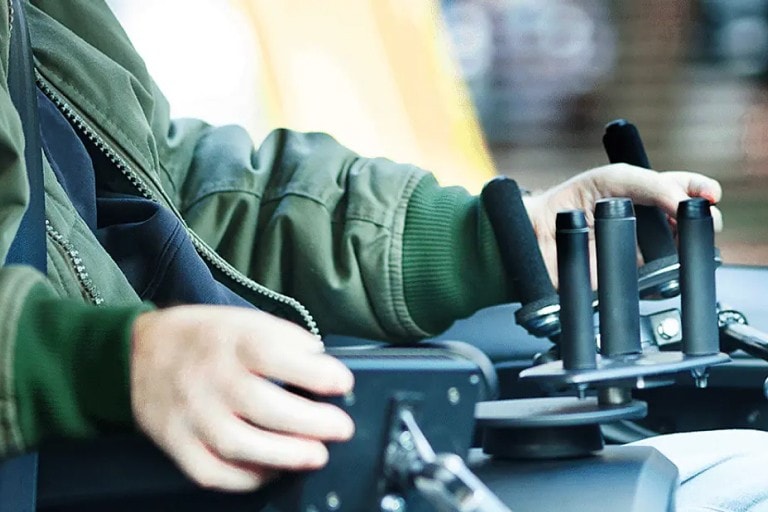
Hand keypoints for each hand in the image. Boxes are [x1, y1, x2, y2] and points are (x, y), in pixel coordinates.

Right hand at [130, 306, 354, 491]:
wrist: (135, 353)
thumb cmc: (203, 337)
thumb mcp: (244, 319)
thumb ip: (284, 337)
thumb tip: (321, 360)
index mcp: (231, 342)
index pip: (276, 356)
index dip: (317, 373)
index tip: (343, 383)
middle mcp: (211, 379)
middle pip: (266, 407)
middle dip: (313, 423)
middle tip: (341, 428)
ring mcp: (191, 415)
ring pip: (241, 446)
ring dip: (287, 455)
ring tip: (316, 455)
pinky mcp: (176, 443)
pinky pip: (212, 473)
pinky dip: (247, 479)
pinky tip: (272, 471)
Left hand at [523, 163, 722, 286]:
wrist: (537, 233)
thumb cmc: (571, 202)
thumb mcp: (613, 179)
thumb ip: (651, 184)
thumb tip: (683, 203)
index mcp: (650, 197)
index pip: (690, 192)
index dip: (703, 192)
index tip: (708, 194)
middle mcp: (651, 228)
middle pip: (696, 227)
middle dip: (702, 221)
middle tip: (691, 216)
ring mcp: (643, 256)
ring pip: (682, 259)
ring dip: (685, 249)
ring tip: (674, 237)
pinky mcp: (629, 282)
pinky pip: (657, 287)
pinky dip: (664, 279)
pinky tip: (660, 266)